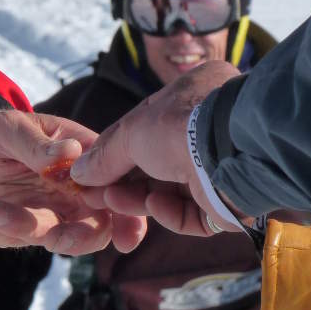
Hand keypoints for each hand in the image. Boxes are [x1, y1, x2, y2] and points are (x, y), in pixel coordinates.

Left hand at [0, 110, 145, 254]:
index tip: (117, 215)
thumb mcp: (9, 128)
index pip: (119, 183)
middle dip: (89, 236)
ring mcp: (58, 214)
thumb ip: (37, 143)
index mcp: (86, 158)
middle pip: (105, 223)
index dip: (128, 204)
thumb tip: (71, 151)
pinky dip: (13, 228)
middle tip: (62, 236)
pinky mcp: (33, 231)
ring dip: (47, 236)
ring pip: (73, 239)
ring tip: (12, 220)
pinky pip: (32, 238)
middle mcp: (80, 191)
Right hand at [69, 63, 246, 236]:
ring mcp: (221, 167)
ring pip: (172, 191)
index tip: (91, 170)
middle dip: (123, 181)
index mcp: (194, 97)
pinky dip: (170, 213)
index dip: (118, 150)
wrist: (231, 152)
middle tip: (93, 195)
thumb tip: (79, 174)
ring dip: (139, 198)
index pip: (148, 127)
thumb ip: (105, 153)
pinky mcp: (229, 202)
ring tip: (111, 201)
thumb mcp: (132, 132)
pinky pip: (194, 212)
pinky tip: (154, 206)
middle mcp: (210, 130)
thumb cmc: (181, 125)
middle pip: (157, 164)